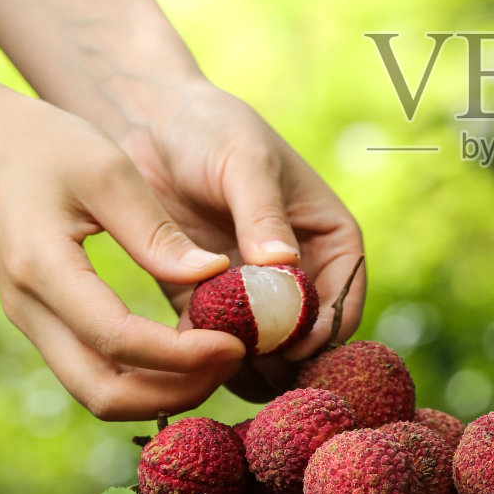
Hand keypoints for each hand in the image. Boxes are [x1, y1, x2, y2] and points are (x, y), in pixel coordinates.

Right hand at [0, 88, 246, 417]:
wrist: (1, 144)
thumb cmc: (55, 146)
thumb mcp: (110, 172)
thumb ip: (155, 231)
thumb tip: (213, 275)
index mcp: (44, 268)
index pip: (117, 340)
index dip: (182, 355)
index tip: (236, 342)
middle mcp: (30, 308)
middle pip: (103, 391)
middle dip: (176, 390)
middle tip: (234, 358)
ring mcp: (33, 319)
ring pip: (98, 391)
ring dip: (163, 390)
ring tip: (220, 357)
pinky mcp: (47, 320)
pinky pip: (95, 370)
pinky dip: (145, 375)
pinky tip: (189, 348)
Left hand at [113, 76, 365, 399]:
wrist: (149, 123)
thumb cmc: (212, 129)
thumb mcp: (245, 162)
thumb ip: (264, 215)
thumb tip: (284, 266)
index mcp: (329, 240)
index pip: (344, 300)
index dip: (324, 331)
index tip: (293, 346)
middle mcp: (298, 272)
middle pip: (306, 338)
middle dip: (284, 360)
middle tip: (254, 369)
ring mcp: (252, 291)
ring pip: (263, 352)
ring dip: (245, 366)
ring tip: (218, 363)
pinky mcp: (204, 300)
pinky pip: (212, 342)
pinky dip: (204, 354)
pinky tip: (185, 352)